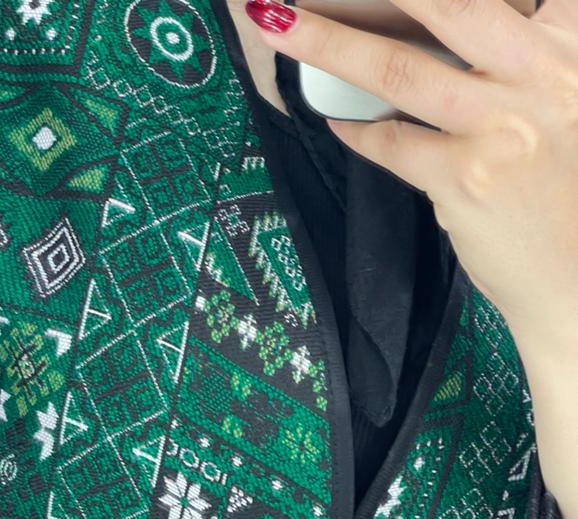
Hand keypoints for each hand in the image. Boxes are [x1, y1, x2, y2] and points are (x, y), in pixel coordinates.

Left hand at [244, 0, 577, 349]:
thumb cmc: (573, 193)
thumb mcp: (572, 104)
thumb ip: (531, 62)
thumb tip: (462, 35)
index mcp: (574, 47)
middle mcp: (543, 74)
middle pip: (452, 3)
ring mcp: (501, 126)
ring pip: (399, 68)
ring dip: (325, 42)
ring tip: (276, 23)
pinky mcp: (466, 179)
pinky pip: (393, 143)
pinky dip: (358, 132)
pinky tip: (338, 122)